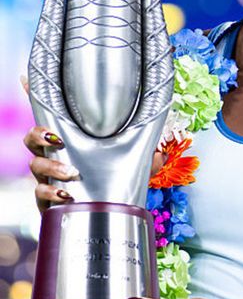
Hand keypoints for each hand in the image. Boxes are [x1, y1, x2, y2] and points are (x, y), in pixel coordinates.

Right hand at [22, 74, 163, 212]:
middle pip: (32, 139)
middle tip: (57, 140)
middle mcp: (57, 158)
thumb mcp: (138, 167)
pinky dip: (50, 194)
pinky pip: (39, 195)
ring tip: (72, 173)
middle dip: (38, 135)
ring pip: (34, 166)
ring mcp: (50, 179)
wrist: (109, 220)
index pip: (52, 117)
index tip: (25, 79)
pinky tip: (66, 195)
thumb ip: (149, 157)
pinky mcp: (48, 202)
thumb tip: (161, 153)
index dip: (35, 98)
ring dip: (51, 167)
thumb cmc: (120, 187)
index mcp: (73, 143)